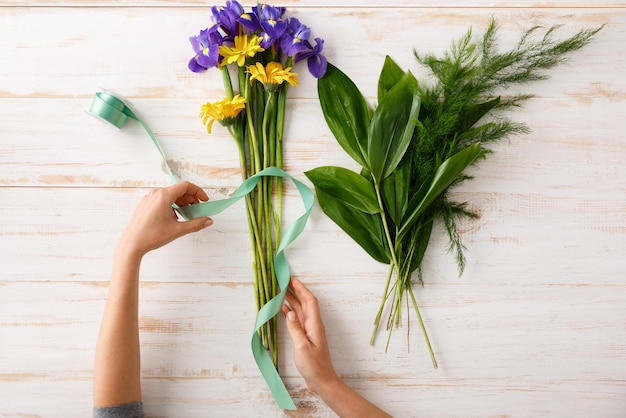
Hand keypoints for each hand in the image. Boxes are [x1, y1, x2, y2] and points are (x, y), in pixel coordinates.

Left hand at [117, 181, 212, 258]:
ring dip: (181, 202)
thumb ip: (196, 224)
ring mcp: (149, 199)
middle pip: (178, 190)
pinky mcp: (145, 205)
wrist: (131, 244)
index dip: (198, 191)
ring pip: (170, 195)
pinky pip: (162, 200)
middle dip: (190, 199)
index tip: (204, 200)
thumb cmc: (150, 236)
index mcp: (163, 196)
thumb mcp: (177, 230)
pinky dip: (171, 205)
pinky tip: (174, 217)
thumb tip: (208, 221)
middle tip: (197, 209)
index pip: (186, 186)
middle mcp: (155, 194)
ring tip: (186, 214)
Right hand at [281, 278, 339, 393]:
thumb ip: (295, 328)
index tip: (291, 279)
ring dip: (291, 300)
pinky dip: (290, 312)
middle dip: (295, 291)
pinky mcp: (305, 337)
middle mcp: (313, 324)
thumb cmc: (314, 366)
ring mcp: (310, 330)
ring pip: (300, 310)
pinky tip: (282, 309)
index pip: (309, 301)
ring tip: (280, 291)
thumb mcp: (302, 347)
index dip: (301, 288)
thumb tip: (289, 312)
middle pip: (304, 303)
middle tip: (283, 281)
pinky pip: (297, 320)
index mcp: (315, 324)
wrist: (322, 381)